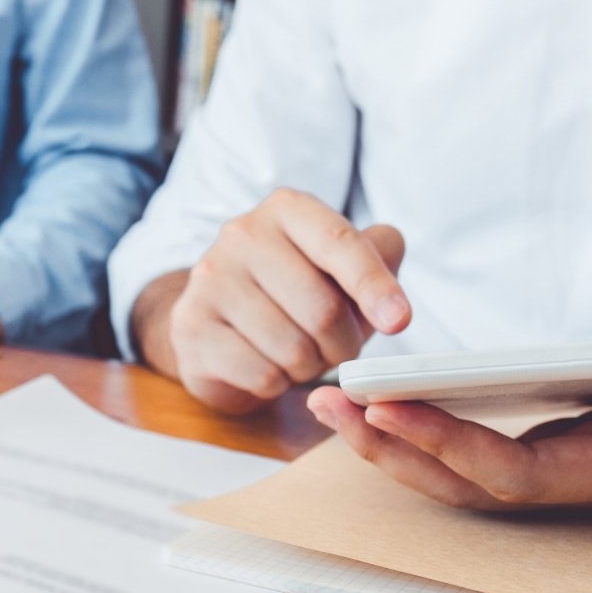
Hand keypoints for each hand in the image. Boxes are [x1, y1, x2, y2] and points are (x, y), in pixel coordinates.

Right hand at [134, 189, 410, 413]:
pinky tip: (267, 367)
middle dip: (343, 344)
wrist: (215, 322)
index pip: (340, 243)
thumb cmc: (293, 294)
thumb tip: (390, 251)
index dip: (375, 285)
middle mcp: (242, 234)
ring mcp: (210, 279)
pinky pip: (260, 374)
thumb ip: (378, 255)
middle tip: (337, 349)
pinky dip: (277, 383)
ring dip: (310, 366)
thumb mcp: (339, 269)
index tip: (400, 320)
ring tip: (299, 356)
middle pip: (322, 309)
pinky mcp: (191, 326)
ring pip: (292, 348)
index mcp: (287, 209)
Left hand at [310, 324, 591, 509]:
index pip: (524, 473)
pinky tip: (383, 398)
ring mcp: (578, 469)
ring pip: (467, 475)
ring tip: (332, 398)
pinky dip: (427, 429)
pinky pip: (482, 452)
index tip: (389, 406)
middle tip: (326, 399)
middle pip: (473, 485)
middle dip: (396, 448)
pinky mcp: (569, 446)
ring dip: (397, 443)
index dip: (452, 447)